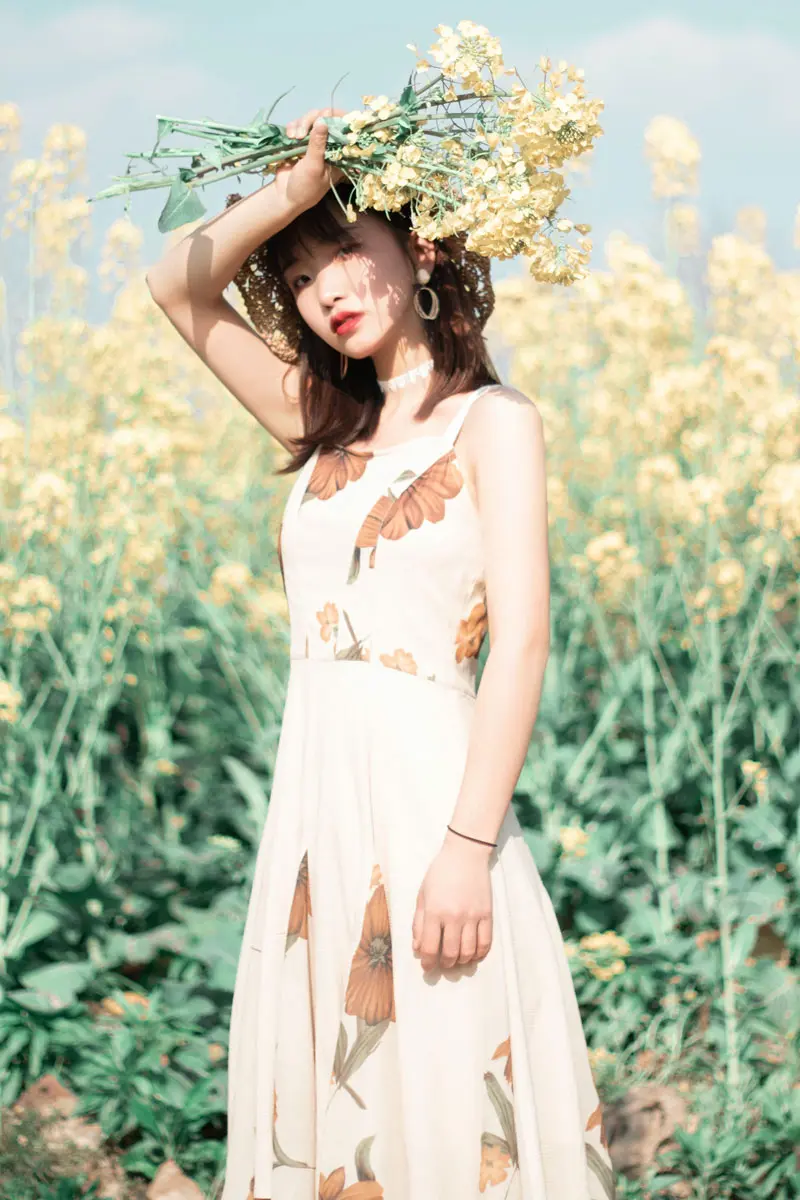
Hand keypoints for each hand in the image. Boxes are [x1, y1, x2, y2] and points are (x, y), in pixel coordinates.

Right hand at [271, 106, 346, 212]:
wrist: (284, 196)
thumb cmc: (304, 187)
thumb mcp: (313, 167)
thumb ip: (318, 144)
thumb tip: (323, 119)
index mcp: (339, 154)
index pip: (345, 129)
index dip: (337, 118)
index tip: (325, 115)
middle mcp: (329, 145)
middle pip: (326, 119)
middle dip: (313, 120)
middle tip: (302, 133)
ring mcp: (314, 142)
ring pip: (311, 119)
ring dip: (300, 124)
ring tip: (294, 137)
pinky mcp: (300, 140)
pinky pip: (298, 124)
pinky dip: (293, 127)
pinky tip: (289, 136)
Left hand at [411, 832, 493, 971]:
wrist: (465, 854)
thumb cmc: (440, 873)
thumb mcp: (423, 895)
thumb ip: (419, 923)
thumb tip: (417, 948)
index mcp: (435, 911)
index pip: (430, 947)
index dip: (427, 962)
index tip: (427, 966)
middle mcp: (454, 916)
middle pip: (450, 953)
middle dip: (445, 964)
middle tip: (442, 963)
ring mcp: (473, 916)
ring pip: (468, 951)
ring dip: (461, 961)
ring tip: (456, 959)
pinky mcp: (487, 914)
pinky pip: (485, 942)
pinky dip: (479, 953)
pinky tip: (473, 954)